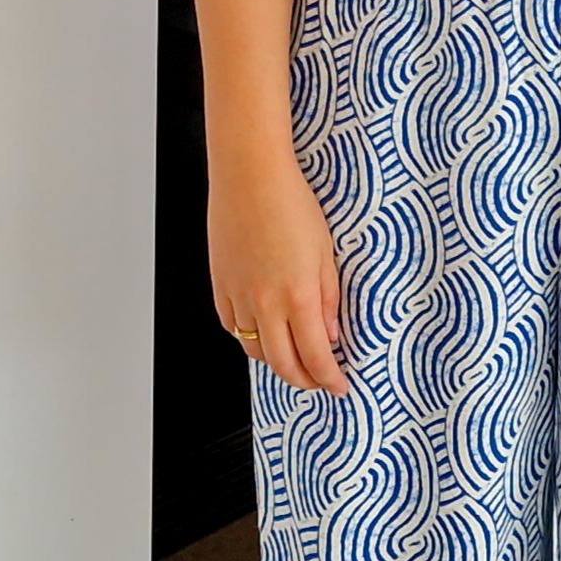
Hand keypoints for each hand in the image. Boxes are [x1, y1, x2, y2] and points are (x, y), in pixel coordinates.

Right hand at [209, 147, 350, 395]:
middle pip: (284, 365)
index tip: (339, 386)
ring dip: (276, 362)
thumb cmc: (291, 202)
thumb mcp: (325, 252)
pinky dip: (249, 337)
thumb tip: (330, 336)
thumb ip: (329, 299)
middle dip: (305, 381)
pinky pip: (232, 327)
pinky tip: (262, 330)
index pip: (316, 358)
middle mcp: (266, 303)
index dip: (330, 380)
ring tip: (293, 357)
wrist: (250, 173)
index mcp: (298, 296)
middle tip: (319, 380)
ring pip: (255, 351)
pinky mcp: (220, 284)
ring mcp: (238, 296)